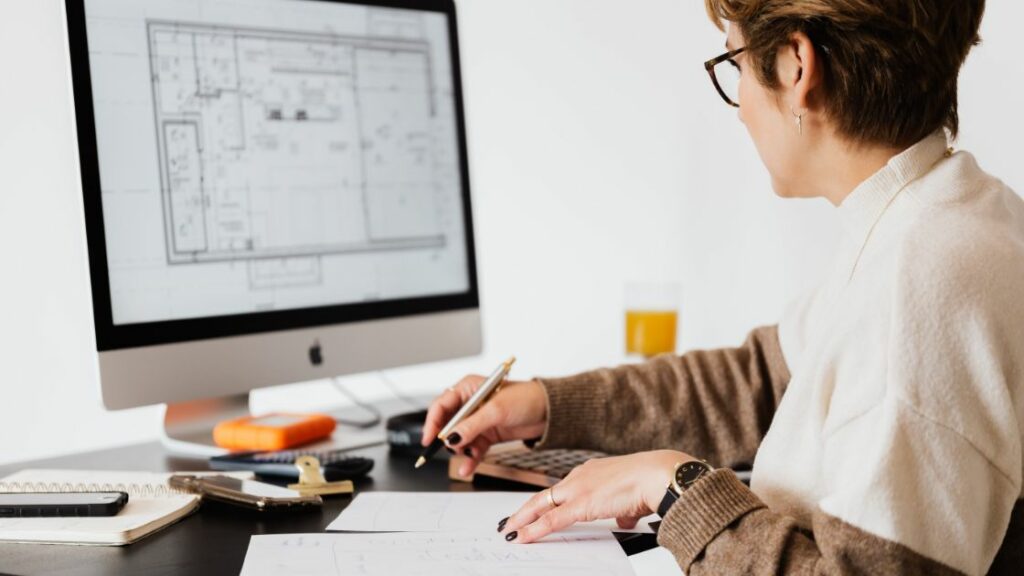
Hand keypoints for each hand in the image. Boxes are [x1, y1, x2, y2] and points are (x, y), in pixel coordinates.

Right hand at [421, 376, 547, 476]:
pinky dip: (470, 458)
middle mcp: (470, 403)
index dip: (432, 422)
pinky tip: (467, 468)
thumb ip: (471, 425)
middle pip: (447, 423)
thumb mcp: (496, 411)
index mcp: (468, 388)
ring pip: (459, 439)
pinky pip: (472, 448)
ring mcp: (478, 420)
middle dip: (448, 438)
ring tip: (467, 457)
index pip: (441, 405)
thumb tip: (451, 437)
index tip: (429, 439)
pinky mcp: (487, 434)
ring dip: (461, 450)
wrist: (549, 412)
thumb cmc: (526, 399)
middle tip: (451, 449)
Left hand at [499, 450, 694, 542]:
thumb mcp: (631, 499)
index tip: (536, 508)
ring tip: (510, 530)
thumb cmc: (650, 482)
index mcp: (592, 472)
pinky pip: (550, 520)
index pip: (562, 488)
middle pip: (545, 495)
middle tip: (510, 520)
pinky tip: (521, 536)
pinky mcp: (580, 504)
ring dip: (523, 519)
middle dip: (526, 509)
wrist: (657, 475)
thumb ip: (622, 509)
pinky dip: (533, 529)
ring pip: (541, 505)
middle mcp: (580, 476)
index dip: (546, 500)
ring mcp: (578, 489)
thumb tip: (623, 518)